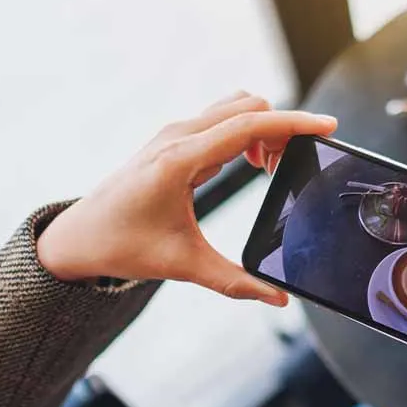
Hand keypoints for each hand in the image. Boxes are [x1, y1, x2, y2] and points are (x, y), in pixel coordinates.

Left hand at [37, 93, 336, 304]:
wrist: (79, 236)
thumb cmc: (123, 246)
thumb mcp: (183, 266)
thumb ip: (236, 282)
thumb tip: (279, 299)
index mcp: (180, 159)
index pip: (249, 125)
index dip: (294, 124)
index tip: (328, 126)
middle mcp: (178, 136)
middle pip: (248, 108)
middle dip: (283, 129)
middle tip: (297, 165)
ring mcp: (174, 132)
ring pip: (235, 109)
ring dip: (264, 129)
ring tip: (272, 169)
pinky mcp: (174, 138)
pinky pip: (222, 120)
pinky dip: (247, 133)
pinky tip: (251, 165)